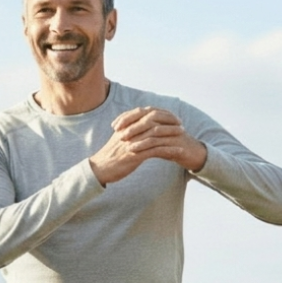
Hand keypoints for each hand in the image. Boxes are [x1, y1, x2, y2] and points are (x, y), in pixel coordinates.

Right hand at [88, 107, 206, 185]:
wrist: (98, 169)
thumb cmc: (109, 156)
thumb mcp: (118, 139)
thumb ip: (127, 130)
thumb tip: (138, 126)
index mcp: (125, 126)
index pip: (146, 113)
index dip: (160, 113)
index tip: (170, 116)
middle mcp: (129, 131)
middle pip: (153, 120)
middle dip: (169, 120)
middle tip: (180, 123)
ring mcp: (132, 143)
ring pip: (156, 134)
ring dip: (171, 133)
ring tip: (182, 134)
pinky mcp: (135, 155)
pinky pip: (156, 151)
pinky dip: (169, 150)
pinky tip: (178, 151)